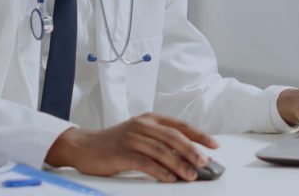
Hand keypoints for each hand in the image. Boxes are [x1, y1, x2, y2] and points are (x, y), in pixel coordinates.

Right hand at [45, 113, 218, 181]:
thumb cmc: (114, 142)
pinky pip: (146, 163)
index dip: (199, 135)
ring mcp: (132, 138)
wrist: (84, 146)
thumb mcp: (139, 134)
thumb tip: (187, 155)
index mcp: (149, 118)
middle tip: (205, 163)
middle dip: (192, 150)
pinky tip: (170, 178)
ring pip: (162, 151)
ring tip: (191, 175)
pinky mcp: (122, 153)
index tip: (214, 145)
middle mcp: (142, 125)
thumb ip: (160, 140)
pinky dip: (160, 171)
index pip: (180, 125)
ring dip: (179, 164)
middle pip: (173, 137)